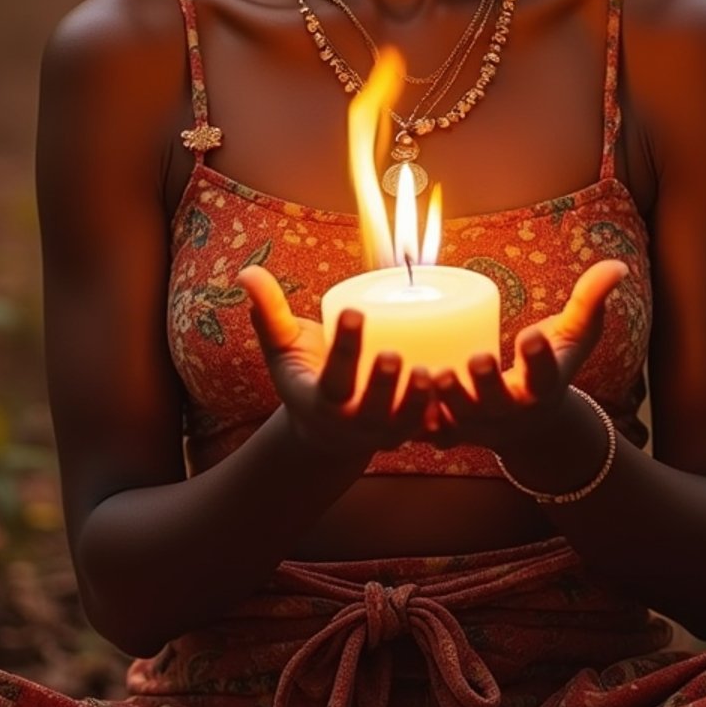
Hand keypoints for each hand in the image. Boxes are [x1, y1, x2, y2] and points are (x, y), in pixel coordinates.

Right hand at [237, 266, 433, 457]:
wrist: (325, 433)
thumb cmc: (306, 375)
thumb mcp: (283, 349)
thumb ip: (269, 312)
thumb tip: (246, 272)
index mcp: (319, 399)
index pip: (332, 376)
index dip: (344, 346)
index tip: (354, 313)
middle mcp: (351, 422)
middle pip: (370, 409)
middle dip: (382, 386)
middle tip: (395, 354)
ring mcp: (382, 433)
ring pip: (404, 424)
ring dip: (418, 403)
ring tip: (432, 372)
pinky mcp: (408, 434)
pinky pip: (429, 431)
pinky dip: (444, 417)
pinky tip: (459, 391)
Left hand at [427, 258, 628, 453]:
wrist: (531, 426)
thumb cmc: (551, 366)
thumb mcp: (575, 337)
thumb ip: (590, 301)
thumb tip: (617, 265)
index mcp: (542, 388)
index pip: (545, 375)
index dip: (539, 358)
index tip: (534, 335)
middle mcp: (511, 411)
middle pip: (497, 403)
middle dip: (486, 384)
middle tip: (477, 359)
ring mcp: (480, 426)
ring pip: (460, 419)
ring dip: (447, 401)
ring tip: (432, 373)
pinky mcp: (452, 432)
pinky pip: (433, 432)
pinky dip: (419, 424)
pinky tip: (400, 405)